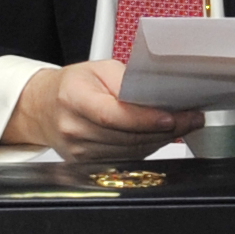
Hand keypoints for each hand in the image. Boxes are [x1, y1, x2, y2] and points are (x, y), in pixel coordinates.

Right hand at [11, 59, 193, 162]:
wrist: (43, 107)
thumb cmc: (72, 85)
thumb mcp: (97, 69)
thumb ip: (126, 81)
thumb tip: (158, 95)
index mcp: (74, 98)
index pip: (113, 115)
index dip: (145, 119)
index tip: (171, 117)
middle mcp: (74, 128)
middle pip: (127, 136)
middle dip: (165, 129)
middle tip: (190, 119)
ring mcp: (79, 151)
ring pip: (131, 151)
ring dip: (160, 140)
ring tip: (181, 126)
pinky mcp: (87, 164)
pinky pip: (125, 159)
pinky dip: (146, 148)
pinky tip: (159, 136)